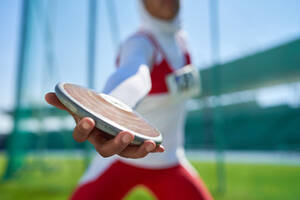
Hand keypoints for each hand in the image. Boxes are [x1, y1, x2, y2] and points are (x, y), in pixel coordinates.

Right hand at [45, 92, 163, 158]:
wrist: (110, 112)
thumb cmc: (95, 108)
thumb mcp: (84, 102)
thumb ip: (67, 101)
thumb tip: (48, 95)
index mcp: (89, 132)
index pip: (81, 136)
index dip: (83, 130)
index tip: (89, 119)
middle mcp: (102, 142)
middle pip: (105, 151)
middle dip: (116, 144)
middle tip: (126, 135)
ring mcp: (118, 144)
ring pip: (126, 154)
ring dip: (139, 151)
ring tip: (151, 144)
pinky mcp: (132, 143)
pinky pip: (141, 149)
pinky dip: (151, 149)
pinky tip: (161, 147)